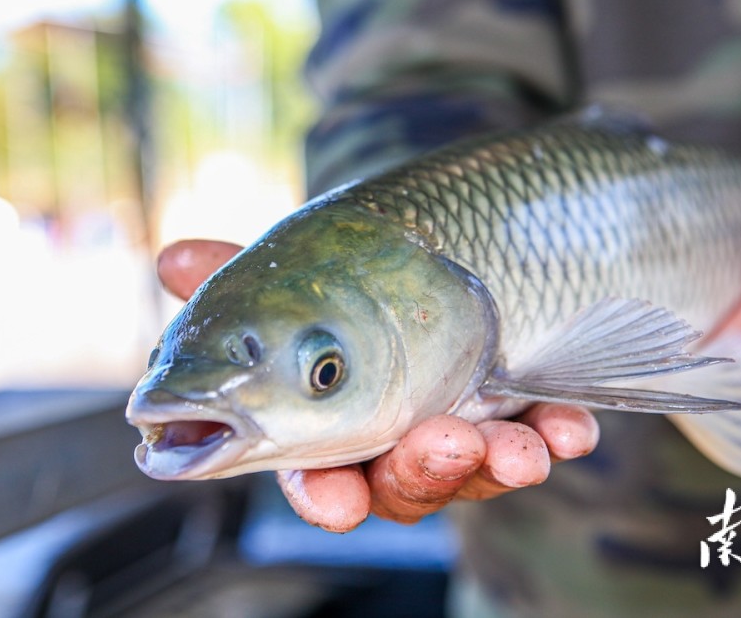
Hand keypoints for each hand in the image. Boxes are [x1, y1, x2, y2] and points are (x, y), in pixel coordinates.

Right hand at [156, 239, 599, 532]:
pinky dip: (557, 433)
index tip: (334, 501)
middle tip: (440, 440)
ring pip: (476, 469)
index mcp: (337, 419)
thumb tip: (170, 256)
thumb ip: (246, 275)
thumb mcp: (304, 272)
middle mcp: (401, 434)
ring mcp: (469, 425)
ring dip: (493, 463)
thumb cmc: (363, 276)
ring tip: (512, 445)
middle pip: (403, 481)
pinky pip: (545, 435)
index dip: (325, 492)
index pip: (323, 471)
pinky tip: (570, 426)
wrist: (468, 239)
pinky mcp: (529, 408)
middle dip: (420, 473)